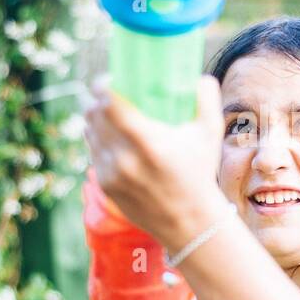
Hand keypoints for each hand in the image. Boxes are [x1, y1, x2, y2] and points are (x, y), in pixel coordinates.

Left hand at [84, 72, 228, 250]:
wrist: (189, 222)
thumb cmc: (200, 174)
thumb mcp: (210, 136)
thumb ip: (207, 101)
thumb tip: (202, 77)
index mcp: (148, 142)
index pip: (109, 105)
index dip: (102, 87)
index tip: (107, 80)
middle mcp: (124, 158)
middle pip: (94, 116)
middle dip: (95, 100)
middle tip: (105, 91)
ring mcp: (111, 173)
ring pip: (90, 133)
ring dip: (93, 118)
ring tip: (102, 110)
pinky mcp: (105, 186)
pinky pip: (93, 152)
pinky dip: (96, 139)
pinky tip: (105, 134)